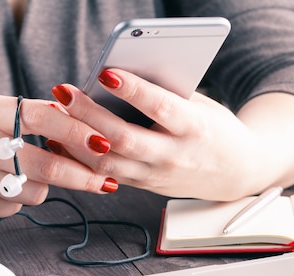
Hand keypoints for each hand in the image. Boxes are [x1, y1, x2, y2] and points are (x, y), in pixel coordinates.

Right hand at [0, 93, 116, 218]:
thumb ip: (28, 113)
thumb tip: (76, 120)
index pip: (44, 120)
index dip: (78, 132)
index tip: (104, 143)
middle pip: (46, 167)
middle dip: (83, 177)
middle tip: (108, 183)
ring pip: (34, 193)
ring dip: (44, 185)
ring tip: (25, 170)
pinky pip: (13, 207)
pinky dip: (18, 198)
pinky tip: (0, 182)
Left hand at [50, 69, 293, 200]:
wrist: (237, 172)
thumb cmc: (216, 130)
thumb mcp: (202, 107)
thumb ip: (167, 96)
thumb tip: (122, 77)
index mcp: (194, 129)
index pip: (159, 109)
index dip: (132, 91)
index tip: (106, 73)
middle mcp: (174, 157)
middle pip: (123, 138)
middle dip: (89, 115)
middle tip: (64, 93)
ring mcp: (157, 176)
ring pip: (108, 163)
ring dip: (76, 140)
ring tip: (56, 115)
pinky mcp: (145, 186)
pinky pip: (106, 176)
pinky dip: (81, 159)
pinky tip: (62, 142)